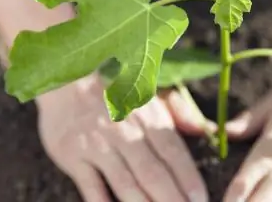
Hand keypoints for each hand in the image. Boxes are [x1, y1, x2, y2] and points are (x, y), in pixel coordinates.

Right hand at [35, 74, 210, 201]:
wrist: (66, 81)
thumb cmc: (116, 93)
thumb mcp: (151, 95)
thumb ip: (180, 113)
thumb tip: (205, 130)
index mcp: (147, 117)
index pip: (173, 153)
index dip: (189, 179)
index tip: (201, 200)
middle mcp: (124, 131)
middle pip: (153, 173)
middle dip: (171, 199)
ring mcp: (97, 145)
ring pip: (125, 184)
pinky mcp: (72, 157)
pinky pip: (91, 188)